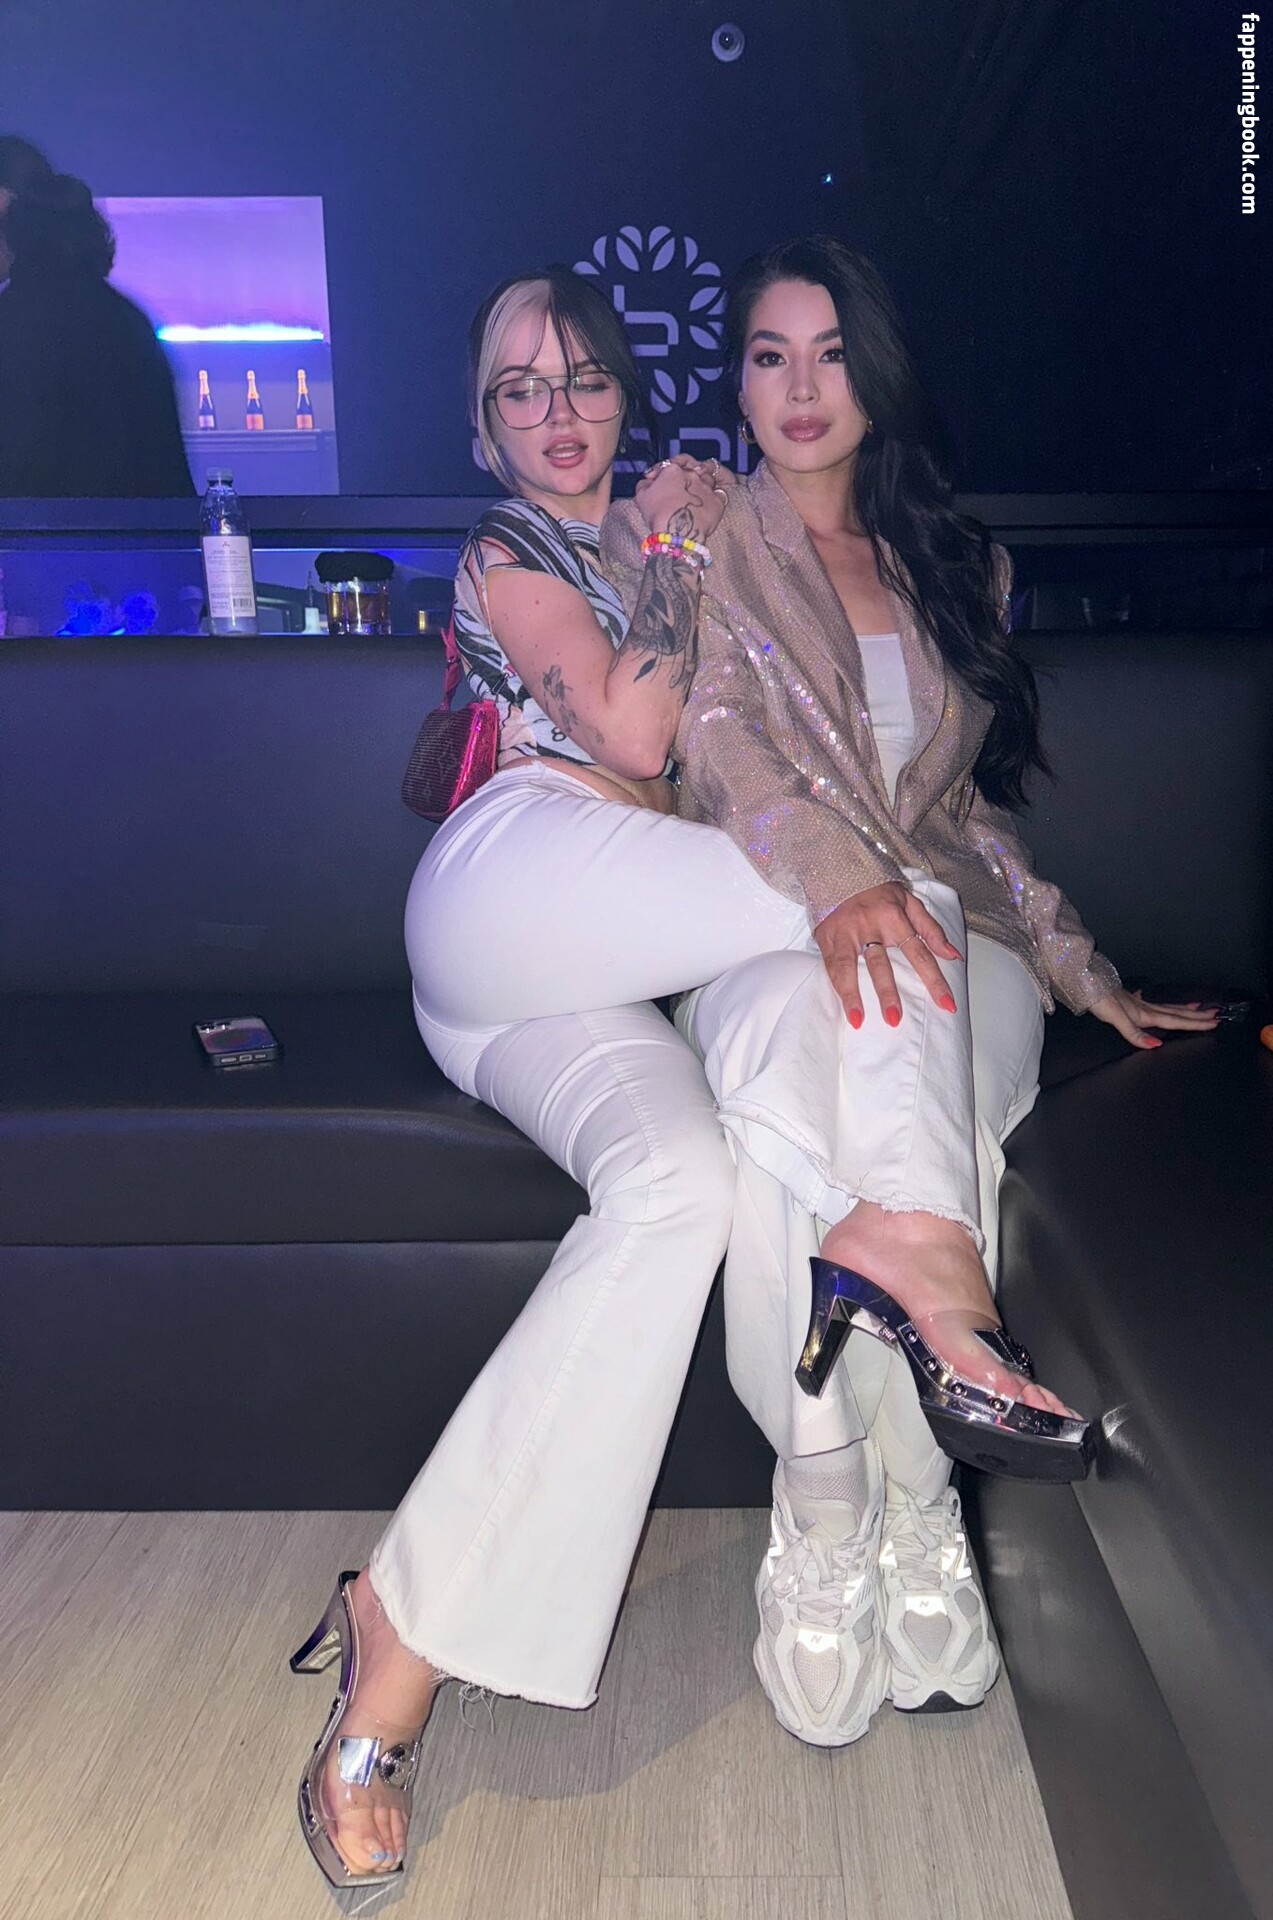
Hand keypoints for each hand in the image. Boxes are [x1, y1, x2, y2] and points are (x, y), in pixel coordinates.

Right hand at [635, 454, 732, 541]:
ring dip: (702, 485)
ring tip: (696, 496)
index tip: (658, 482)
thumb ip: (644, 484)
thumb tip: (648, 480)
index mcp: (673, 470)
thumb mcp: (641, 497)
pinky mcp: (718, 501)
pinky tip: (709, 503)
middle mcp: (692, 474)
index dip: (663, 473)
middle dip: (685, 476)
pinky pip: (720, 494)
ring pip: (708, 479)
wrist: (676, 534)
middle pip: (690, 469)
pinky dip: (715, 497)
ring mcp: (707, 487)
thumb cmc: (657, 515)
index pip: (669, 465)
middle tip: (680, 488)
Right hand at [814, 882, 962, 1028]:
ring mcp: (845, 933)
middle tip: (895, 1019)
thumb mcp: (910, 902)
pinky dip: (837, 988)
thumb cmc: (879, 891)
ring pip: (848, 967)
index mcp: (894, 917)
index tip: (946, 1004)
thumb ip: (931, 929)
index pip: (919, 953)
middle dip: (887, 993)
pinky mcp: (827, 938)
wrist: (839, 869)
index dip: (934, 980)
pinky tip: (844, 1008)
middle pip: (880, 965)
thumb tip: (953, 955)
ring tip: (858, 1020)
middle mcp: (869, 926)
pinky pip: (831, 966)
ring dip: (853, 995)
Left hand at [1089, 988, 1220, 1049]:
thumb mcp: (1115, 1018)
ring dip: (1182, 1010)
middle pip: (1175, 1013)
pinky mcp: (1127, 1001)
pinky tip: (1153, 1002)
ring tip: (1196, 1008)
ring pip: (1166, 1008)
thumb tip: (1155, 1045)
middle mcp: (1143, 1007)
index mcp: (1144, 1013)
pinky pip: (1150, 1004)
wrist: (1084, 982)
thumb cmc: (1098, 999)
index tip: (1213, 1023)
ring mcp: (1136, 1003)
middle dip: (1196, 1016)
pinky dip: (1158, 1005)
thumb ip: (1134, 1033)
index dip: (1194, 1023)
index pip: (1174, 1020)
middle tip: (1215, 1015)